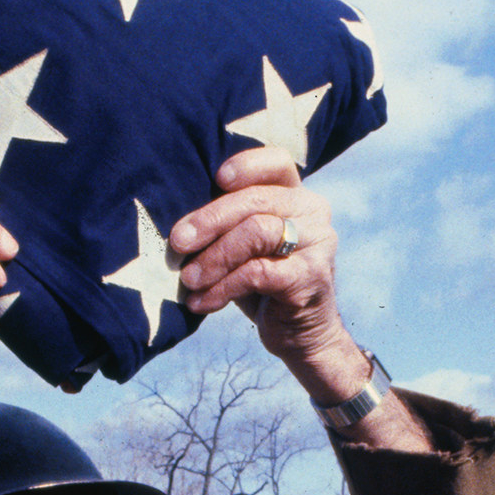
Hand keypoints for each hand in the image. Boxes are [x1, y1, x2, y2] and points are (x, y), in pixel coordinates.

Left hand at [171, 149, 354, 377]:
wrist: (299, 333)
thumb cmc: (263, 283)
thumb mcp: (244, 245)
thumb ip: (227, 223)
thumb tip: (176, 221)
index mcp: (296, 195)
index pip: (277, 161)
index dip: (246, 165)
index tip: (215, 179)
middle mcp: (313, 212)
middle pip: (256, 200)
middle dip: (210, 221)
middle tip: (177, 243)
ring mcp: (317, 243)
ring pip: (257, 233)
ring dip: (215, 258)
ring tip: (189, 279)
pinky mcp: (310, 277)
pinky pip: (258, 273)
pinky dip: (223, 287)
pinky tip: (202, 302)